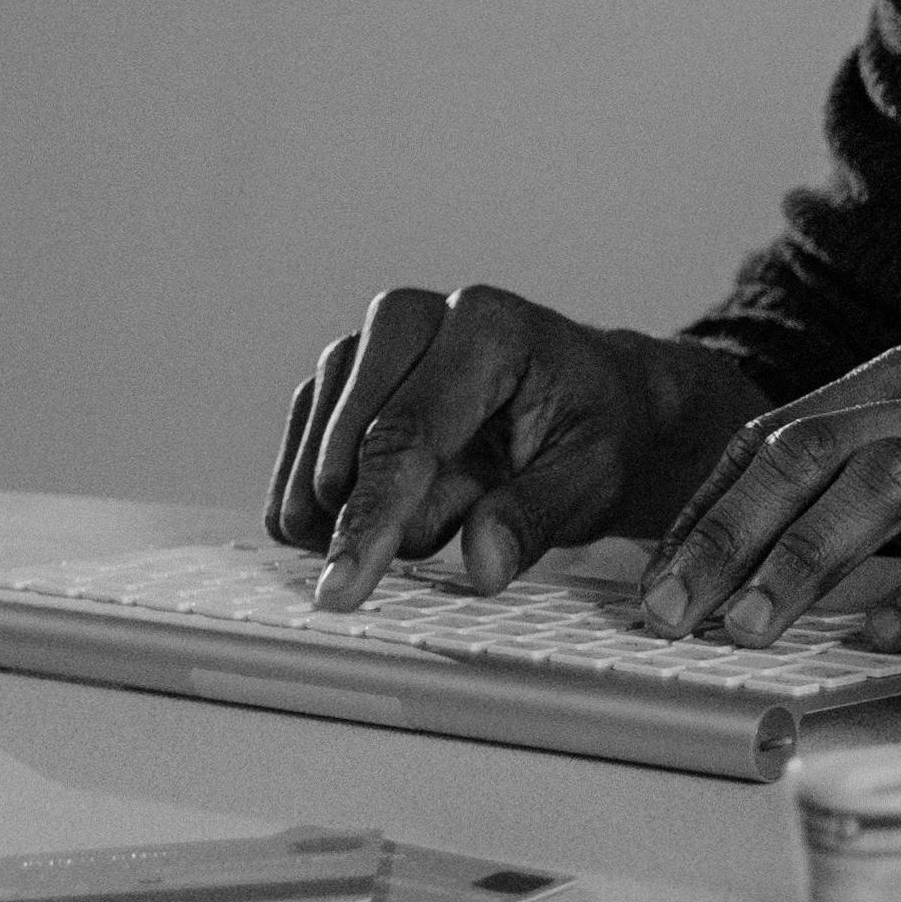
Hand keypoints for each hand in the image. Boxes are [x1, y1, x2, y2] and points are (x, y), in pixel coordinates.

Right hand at [262, 285, 754, 610]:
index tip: (341, 585)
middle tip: (403, 559)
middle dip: (363, 515)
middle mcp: (419, 316)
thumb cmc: (595, 428)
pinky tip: (350, 526)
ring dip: (350, 505)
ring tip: (415, 526)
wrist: (594, 391)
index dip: (370, 516)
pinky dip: (318, 495)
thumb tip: (483, 566)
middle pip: (350, 432)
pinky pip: (305, 438)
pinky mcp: (348, 370)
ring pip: (318, 437)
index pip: (409, 432)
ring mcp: (374, 339)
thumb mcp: (593, 478)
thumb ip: (534, 518)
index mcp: (487, 329)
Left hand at [636, 347, 900, 651]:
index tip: (657, 573)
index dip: (707, 503)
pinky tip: (879, 632)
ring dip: (799, 557)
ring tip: (747, 625)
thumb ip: (867, 483)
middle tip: (668, 609)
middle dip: (722, 532)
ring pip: (872, 481)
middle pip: (803, 450)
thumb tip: (762, 558)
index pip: (775, 432)